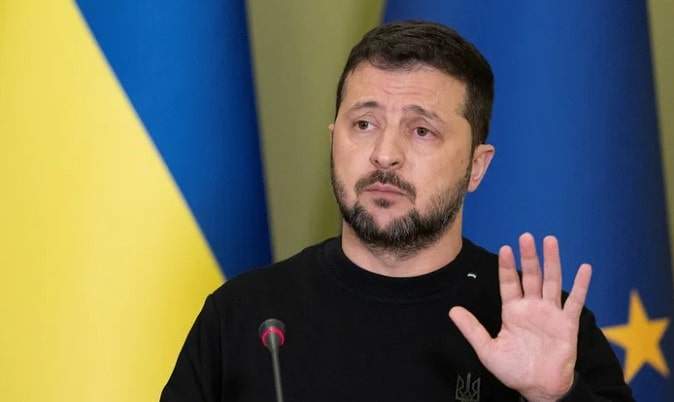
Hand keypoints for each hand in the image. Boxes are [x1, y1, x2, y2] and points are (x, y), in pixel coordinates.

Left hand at [449, 233, 591, 401]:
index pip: (509, 283)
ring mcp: (550, 313)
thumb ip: (472, 329)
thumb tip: (452, 311)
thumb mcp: (487, 350)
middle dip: (529, 256)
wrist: (538, 388)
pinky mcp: (567, 324)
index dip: (507, 266)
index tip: (505, 248)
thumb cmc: (514, 370)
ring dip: (552, 261)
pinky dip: (581, 285)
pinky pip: (575, 302)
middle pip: (531, 276)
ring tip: (550, 240)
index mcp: (513, 311)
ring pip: (552, 282)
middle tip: (526, 236)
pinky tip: (584, 268)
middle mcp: (532, 307)